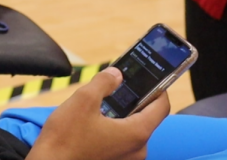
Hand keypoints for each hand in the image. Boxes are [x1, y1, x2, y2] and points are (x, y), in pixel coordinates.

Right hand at [26, 68, 168, 159]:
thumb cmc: (65, 139)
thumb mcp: (83, 100)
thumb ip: (104, 82)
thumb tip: (116, 74)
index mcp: (136, 133)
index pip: (161, 106)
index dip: (158, 89)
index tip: (151, 78)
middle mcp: (137, 150)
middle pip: (146, 118)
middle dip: (134, 100)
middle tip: (119, 86)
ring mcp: (126, 159)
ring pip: (132, 129)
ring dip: (121, 114)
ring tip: (102, 104)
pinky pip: (122, 141)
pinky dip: (114, 128)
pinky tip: (95, 121)